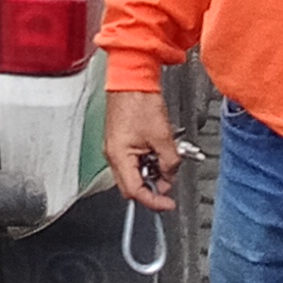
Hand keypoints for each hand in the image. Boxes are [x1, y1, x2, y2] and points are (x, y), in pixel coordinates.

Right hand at [103, 88, 180, 210]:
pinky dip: (147, 161)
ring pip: (133, 173)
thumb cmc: (140, 101)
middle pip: (131, 186)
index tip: (167, 204)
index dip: (154, 201)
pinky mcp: (119, 140)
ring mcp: (114, 147)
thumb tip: (170, 176)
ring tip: (166, 161)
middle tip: (168, 181)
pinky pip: (132, 160)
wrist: (131, 79)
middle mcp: (112, 154)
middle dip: (152, 187)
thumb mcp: (163, 137)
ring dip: (150, 173)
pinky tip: (158, 151)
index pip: (135, 191)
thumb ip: (170, 163)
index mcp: (119, 156)